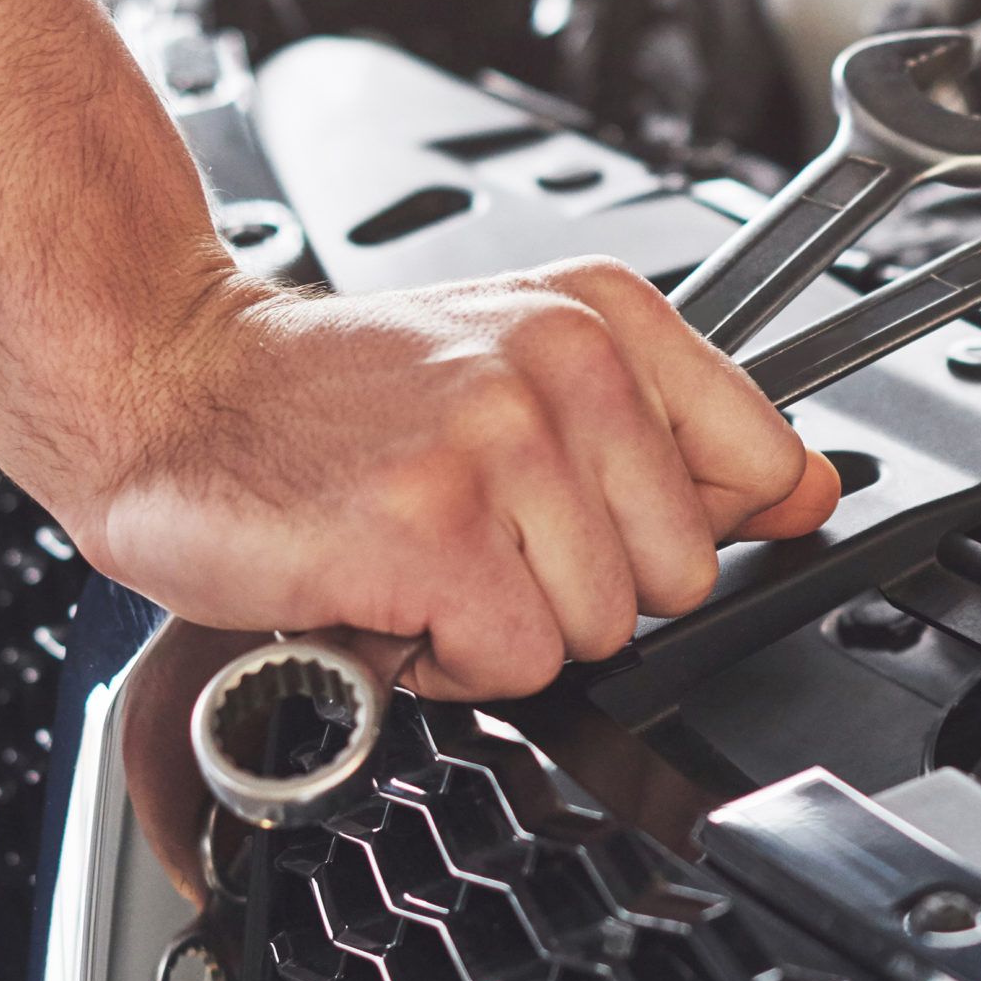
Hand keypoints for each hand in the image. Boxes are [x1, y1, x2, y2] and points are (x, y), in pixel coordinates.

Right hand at [63, 258, 842, 700]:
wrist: (170, 383)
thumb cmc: (334, 394)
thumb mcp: (525, 367)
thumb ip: (681, 430)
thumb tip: (810, 489)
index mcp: (601, 315)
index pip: (761, 464)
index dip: (679, 527)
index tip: (596, 516)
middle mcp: (562, 362)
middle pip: (680, 575)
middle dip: (579, 587)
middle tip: (477, 534)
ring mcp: (498, 441)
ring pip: (598, 630)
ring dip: (502, 627)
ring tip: (424, 556)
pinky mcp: (431, 527)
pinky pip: (516, 664)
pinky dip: (443, 662)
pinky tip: (388, 593)